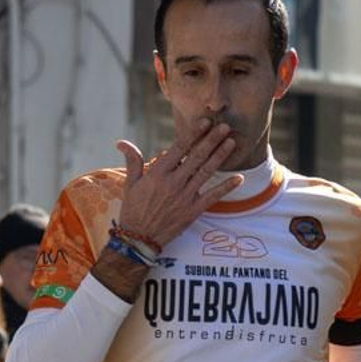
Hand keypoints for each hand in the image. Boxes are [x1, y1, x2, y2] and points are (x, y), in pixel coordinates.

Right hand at [114, 118, 242, 248]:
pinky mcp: (193, 211)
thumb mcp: (130, 184)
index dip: (194, 134)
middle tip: (224, 126)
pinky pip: (213, 196)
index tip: (205, 122)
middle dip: (211, 140)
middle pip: (196, 157)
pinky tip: (239, 178)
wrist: (138, 239)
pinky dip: (226, 187)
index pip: (179, 148)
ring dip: (220, 156)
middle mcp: (173, 182)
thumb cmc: (133, 210)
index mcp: (158, 173)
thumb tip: (121, 142)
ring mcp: (184, 197)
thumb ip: (133, 161)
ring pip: (206, 172)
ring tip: (232, 142)